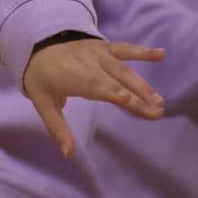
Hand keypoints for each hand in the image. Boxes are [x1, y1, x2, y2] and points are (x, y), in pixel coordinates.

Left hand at [22, 39, 164, 157]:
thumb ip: (56, 127)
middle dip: (138, 96)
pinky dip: (142, 51)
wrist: (35, 44)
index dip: (120, 96)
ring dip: (143, 84)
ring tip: (159, 101)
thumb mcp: (42, 102)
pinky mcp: (104, 47)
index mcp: (73, 76)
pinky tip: (161, 54)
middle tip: (158, 111)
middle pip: (117, 81)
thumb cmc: (41, 77)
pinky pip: (124, 48)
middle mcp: (88, 63)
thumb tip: (68, 153)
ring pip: (124, 69)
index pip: (100, 88)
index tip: (138, 106)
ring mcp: (98, 53)